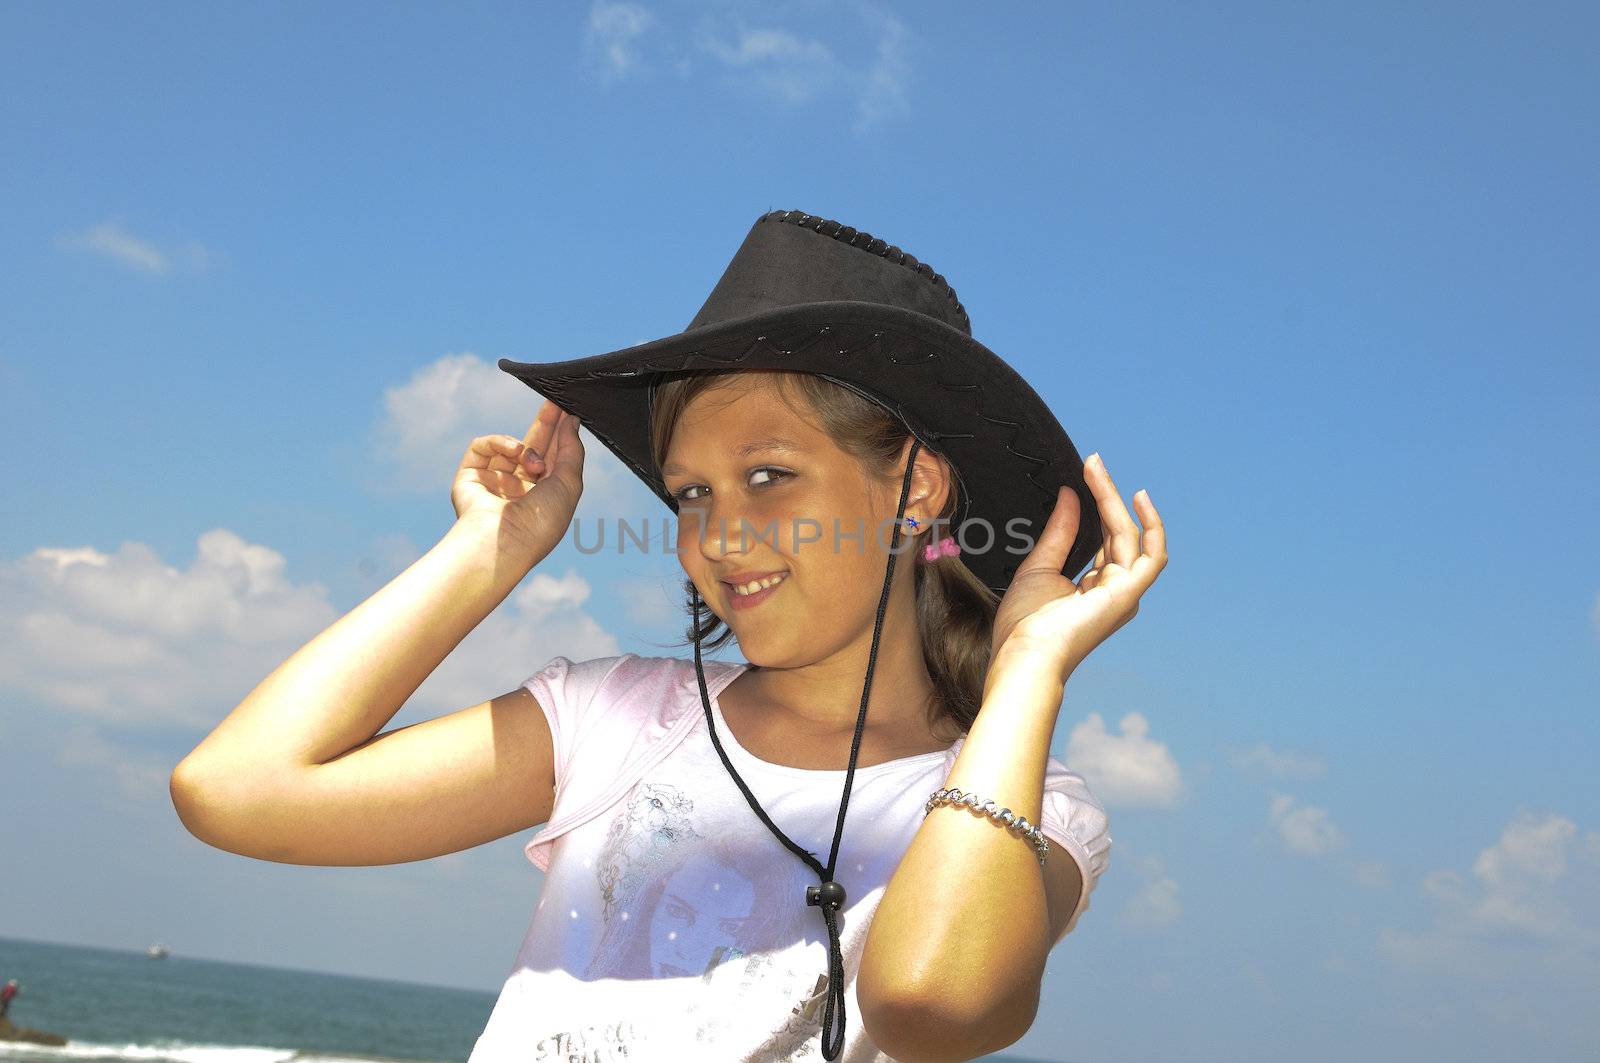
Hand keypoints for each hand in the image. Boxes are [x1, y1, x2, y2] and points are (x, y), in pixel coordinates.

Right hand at [450, 399, 584, 564]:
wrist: (502, 543)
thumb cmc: (541, 522)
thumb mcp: (570, 484)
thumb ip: (572, 450)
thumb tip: (571, 421)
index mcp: (544, 495)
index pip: (554, 457)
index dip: (561, 434)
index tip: (569, 410)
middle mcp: (519, 489)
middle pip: (533, 446)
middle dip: (545, 424)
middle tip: (555, 401)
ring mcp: (493, 482)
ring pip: (509, 447)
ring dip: (526, 448)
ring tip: (535, 464)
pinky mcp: (469, 476)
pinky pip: (483, 447)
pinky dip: (499, 442)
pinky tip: (514, 451)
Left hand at [988, 452, 1165, 685]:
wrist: (1024, 653)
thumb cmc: (1025, 623)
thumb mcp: (1039, 567)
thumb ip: (1060, 532)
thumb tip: (1070, 494)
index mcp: (1094, 588)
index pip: (1104, 538)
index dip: (1097, 504)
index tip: (1085, 473)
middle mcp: (1114, 589)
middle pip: (1117, 532)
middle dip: (1105, 494)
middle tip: (1091, 461)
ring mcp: (1124, 592)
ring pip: (1129, 535)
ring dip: (1115, 500)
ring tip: (1097, 469)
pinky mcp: (1128, 593)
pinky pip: (1152, 555)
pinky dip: (1151, 526)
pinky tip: (1136, 498)